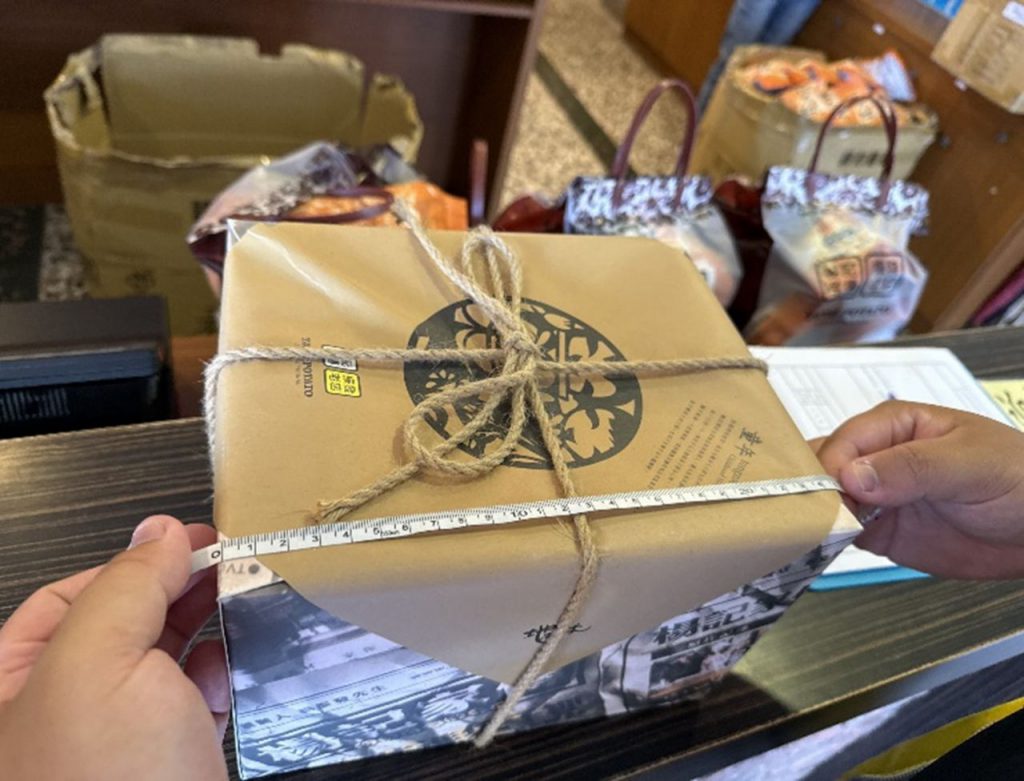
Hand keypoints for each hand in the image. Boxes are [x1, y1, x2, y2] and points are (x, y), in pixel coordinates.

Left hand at [0, 516, 228, 779]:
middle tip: (233, 568)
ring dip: (205, 631)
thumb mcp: (100, 663)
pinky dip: (216, 679)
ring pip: (162, 663)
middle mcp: (57, 715)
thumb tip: (160, 532)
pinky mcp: (165, 768)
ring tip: (246, 607)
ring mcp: (113, 746)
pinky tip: (235, 669)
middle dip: (178, 592)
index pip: (74, 595)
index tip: (198, 541)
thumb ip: (127, 586)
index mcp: (13, 685)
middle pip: (123, 625)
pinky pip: (190, 706)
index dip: (138, 560)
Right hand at [813, 401, 1023, 578]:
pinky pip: (840, 532)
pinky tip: (818, 548)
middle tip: (808, 516)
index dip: (831, 467)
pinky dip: (825, 540)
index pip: (845, 441)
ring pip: (825, 501)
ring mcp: (876, 496)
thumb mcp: (970, 464)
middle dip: (809, 490)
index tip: (832, 495)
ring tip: (808, 535)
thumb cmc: (1019, 479)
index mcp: (895, 425)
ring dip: (813, 517)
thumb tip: (852, 475)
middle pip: (823, 468)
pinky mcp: (878, 531)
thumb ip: (913, 466)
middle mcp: (876, 457)